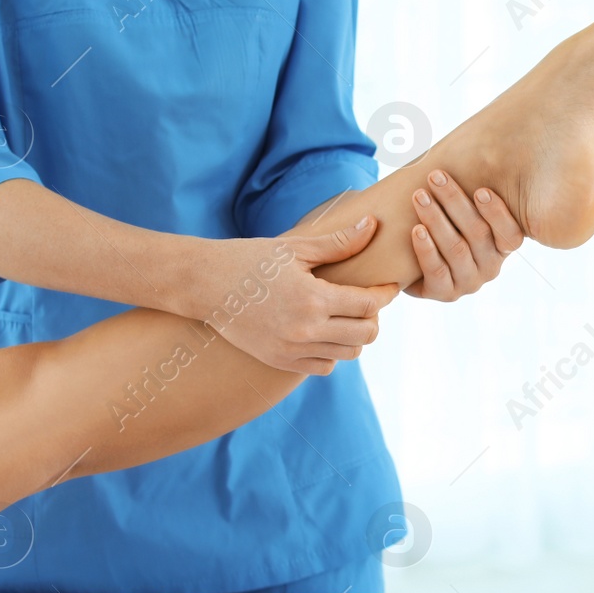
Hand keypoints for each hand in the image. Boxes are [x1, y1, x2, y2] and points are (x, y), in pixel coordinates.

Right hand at [195, 217, 399, 374]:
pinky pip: (324, 366)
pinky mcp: (280, 361)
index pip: (368, 304)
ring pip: (348, 353)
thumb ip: (339, 243)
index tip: (389, 285)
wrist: (204, 285)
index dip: (385, 293)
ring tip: (349, 315)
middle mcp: (305, 331)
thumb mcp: (296, 248)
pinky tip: (327, 332)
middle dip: (374, 316)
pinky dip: (333, 352)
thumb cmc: (249, 260)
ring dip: (356, 335)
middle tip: (368, 299)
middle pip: (365, 333)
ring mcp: (292, 350)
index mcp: (312, 299)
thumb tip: (372, 226)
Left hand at [406, 170, 525, 300]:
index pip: (510, 233)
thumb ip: (473, 193)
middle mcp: (490, 267)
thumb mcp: (465, 212)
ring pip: (456, 249)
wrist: (419, 264)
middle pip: (478, 234)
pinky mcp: (445, 293)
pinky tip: (416, 229)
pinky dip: (426, 248)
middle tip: (435, 177)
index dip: (497, 213)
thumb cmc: (448, 226)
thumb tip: (478, 146)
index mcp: (502, 247)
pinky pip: (436, 271)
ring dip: (436, 219)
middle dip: (455, 202)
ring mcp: (468, 282)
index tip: (480, 190)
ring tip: (419, 196)